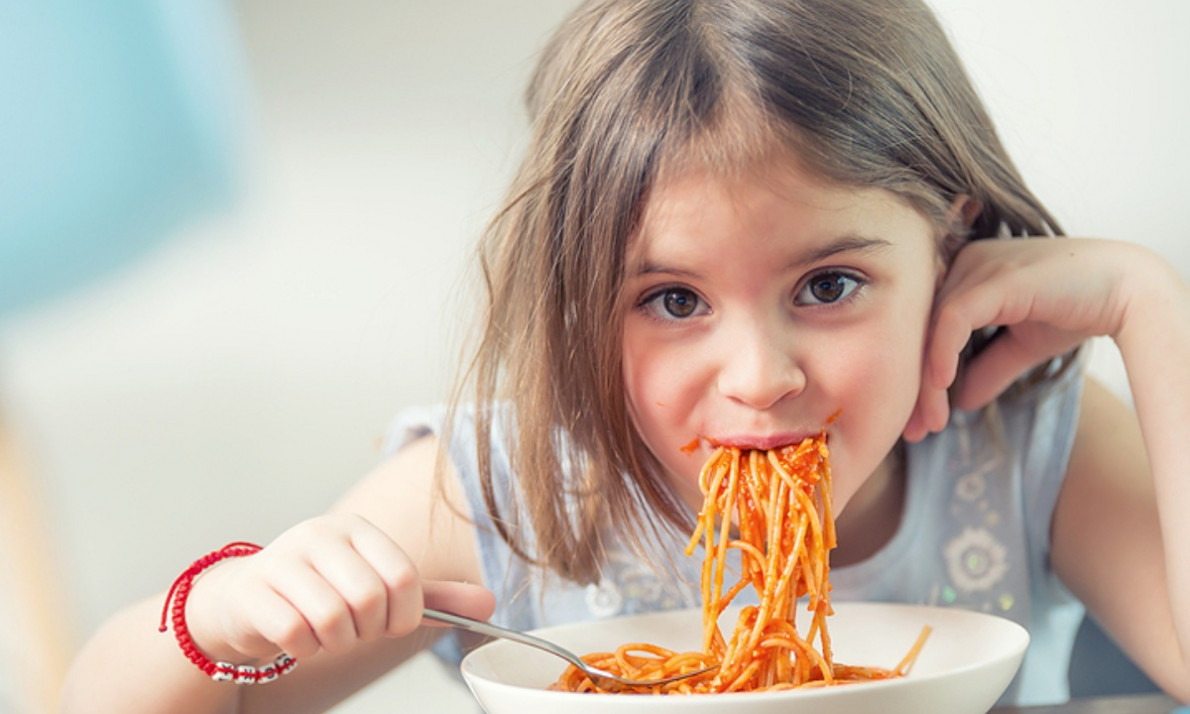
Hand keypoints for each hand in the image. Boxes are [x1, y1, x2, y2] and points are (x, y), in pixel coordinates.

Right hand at [184, 513, 493, 661]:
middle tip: (354, 630)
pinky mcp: (253, 589)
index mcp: (358, 529)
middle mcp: (321, 534)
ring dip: (336, 642)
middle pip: (370, 598)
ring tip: (326, 633)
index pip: (404, 577)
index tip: (389, 623)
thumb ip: (434, 597)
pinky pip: (295, 633)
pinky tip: (299, 638)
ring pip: (333, 617)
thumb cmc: (322, 592)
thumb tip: (490, 604)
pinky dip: (305, 649)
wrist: (248, 599)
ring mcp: (283, 558)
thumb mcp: (380, 588)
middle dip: (368, 630)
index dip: (404, 615)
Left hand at [904, 237, 1156, 441]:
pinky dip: (942, 352)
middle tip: (913, 432)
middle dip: (915, 386)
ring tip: (929, 424)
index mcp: (966, 274)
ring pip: (932, 329)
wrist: (1130, 293)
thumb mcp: (1022, 346)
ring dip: (927, 382)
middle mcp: (965, 264)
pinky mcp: (997, 276)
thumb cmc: (1078, 309)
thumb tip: (961, 402)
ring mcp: (978, 266)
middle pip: (921, 330)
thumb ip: (989, 369)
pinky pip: (953, 317)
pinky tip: (941, 386)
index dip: (917, 377)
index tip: (917, 422)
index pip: (926, 330)